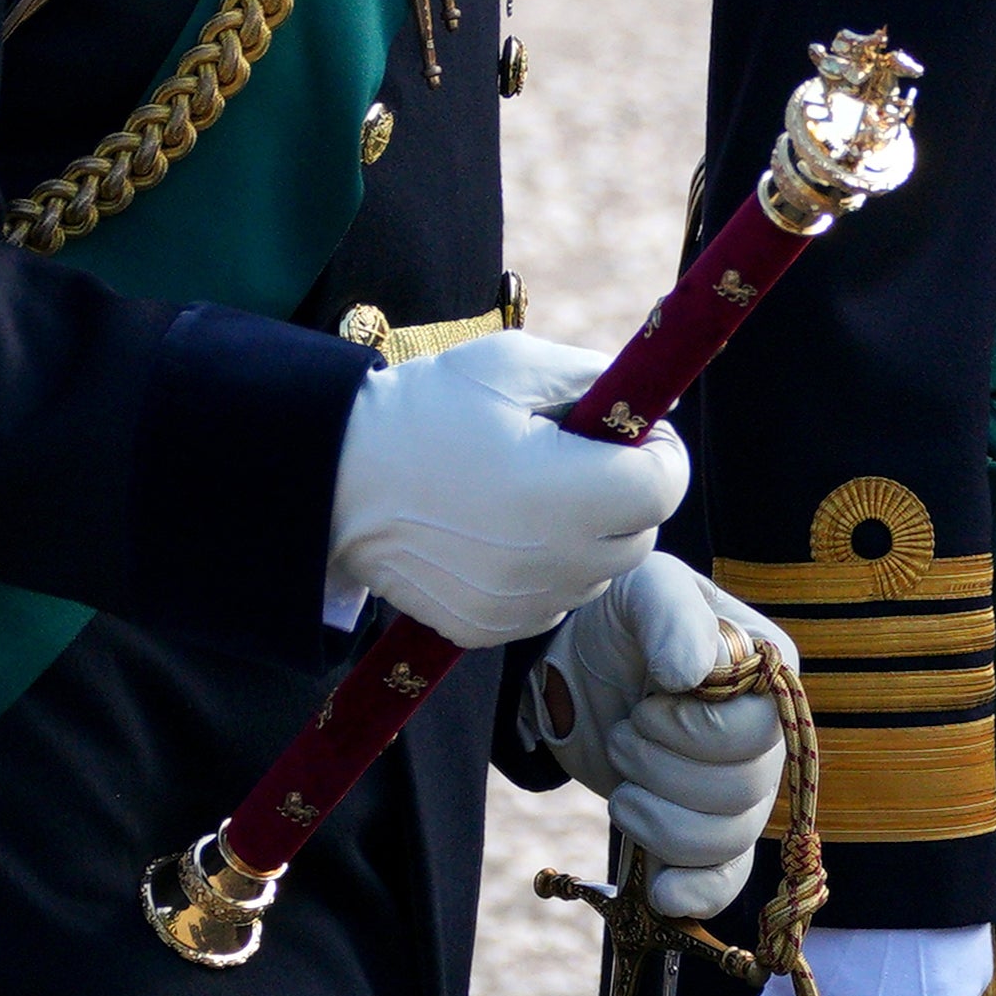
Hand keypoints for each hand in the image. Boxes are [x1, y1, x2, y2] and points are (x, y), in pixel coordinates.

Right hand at [324, 332, 686, 648]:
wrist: (329, 480)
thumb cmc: (424, 410)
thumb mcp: (512, 365)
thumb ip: (593, 379)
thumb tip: (655, 402)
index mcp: (565, 492)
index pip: (665, 487)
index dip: (661, 453)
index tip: (631, 433)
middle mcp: (551, 561)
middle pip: (639, 536)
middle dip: (628, 495)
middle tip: (585, 459)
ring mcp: (518, 605)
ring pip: (597, 575)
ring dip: (589, 536)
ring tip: (533, 493)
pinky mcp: (485, 629)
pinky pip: (549, 602)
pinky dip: (546, 572)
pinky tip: (502, 531)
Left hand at [521, 555, 796, 915]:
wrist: (577, 672)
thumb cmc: (620, 619)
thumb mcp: (642, 589)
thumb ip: (672, 617)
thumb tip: (694, 672)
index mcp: (770, 672)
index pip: (757, 734)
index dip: (694, 732)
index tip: (650, 700)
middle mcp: (769, 737)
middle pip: (744, 793)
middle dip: (662, 770)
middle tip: (627, 732)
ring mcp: (742, 791)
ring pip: (728, 841)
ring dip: (656, 818)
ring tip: (624, 780)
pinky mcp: (707, 834)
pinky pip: (726, 882)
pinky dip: (697, 892)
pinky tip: (661, 890)